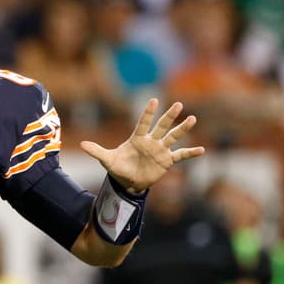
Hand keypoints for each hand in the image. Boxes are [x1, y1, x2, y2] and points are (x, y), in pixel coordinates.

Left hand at [80, 99, 203, 192]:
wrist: (129, 182)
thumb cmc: (118, 168)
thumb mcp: (107, 160)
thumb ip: (97, 151)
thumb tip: (81, 144)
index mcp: (137, 138)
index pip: (143, 123)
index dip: (148, 112)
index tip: (153, 100)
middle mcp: (151, 142)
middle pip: (161, 126)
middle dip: (169, 116)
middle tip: (178, 104)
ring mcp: (160, 150)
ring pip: (173, 137)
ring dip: (182, 129)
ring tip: (192, 119)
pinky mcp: (167, 161)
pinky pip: (180, 155)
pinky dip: (190, 153)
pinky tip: (202, 150)